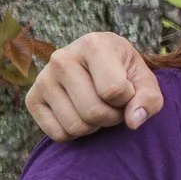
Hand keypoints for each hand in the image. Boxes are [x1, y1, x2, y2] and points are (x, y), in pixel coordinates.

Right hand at [25, 32, 161, 140]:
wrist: (96, 66)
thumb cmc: (124, 72)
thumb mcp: (144, 79)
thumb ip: (148, 99)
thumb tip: (133, 121)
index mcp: (93, 45)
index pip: (114, 90)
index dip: (128, 99)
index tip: (127, 89)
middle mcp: (62, 58)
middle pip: (93, 112)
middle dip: (112, 117)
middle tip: (113, 105)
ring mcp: (43, 78)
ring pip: (76, 126)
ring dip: (95, 126)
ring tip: (98, 106)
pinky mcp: (32, 99)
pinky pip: (58, 134)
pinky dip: (76, 134)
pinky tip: (80, 114)